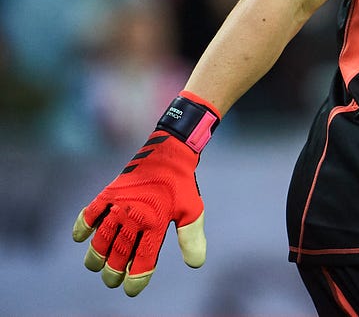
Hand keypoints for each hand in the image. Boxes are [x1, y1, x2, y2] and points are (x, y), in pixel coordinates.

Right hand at [73, 95, 217, 295]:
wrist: (169, 153)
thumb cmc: (181, 184)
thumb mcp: (192, 210)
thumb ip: (191, 237)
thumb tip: (196, 264)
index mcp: (155, 223)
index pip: (143, 260)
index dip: (137, 278)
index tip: (131, 290)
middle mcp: (133, 217)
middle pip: (119, 253)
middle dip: (114, 271)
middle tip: (111, 282)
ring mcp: (119, 205)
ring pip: (101, 238)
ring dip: (96, 256)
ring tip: (95, 267)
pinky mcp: (109, 194)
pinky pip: (90, 212)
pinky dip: (82, 225)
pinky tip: (79, 238)